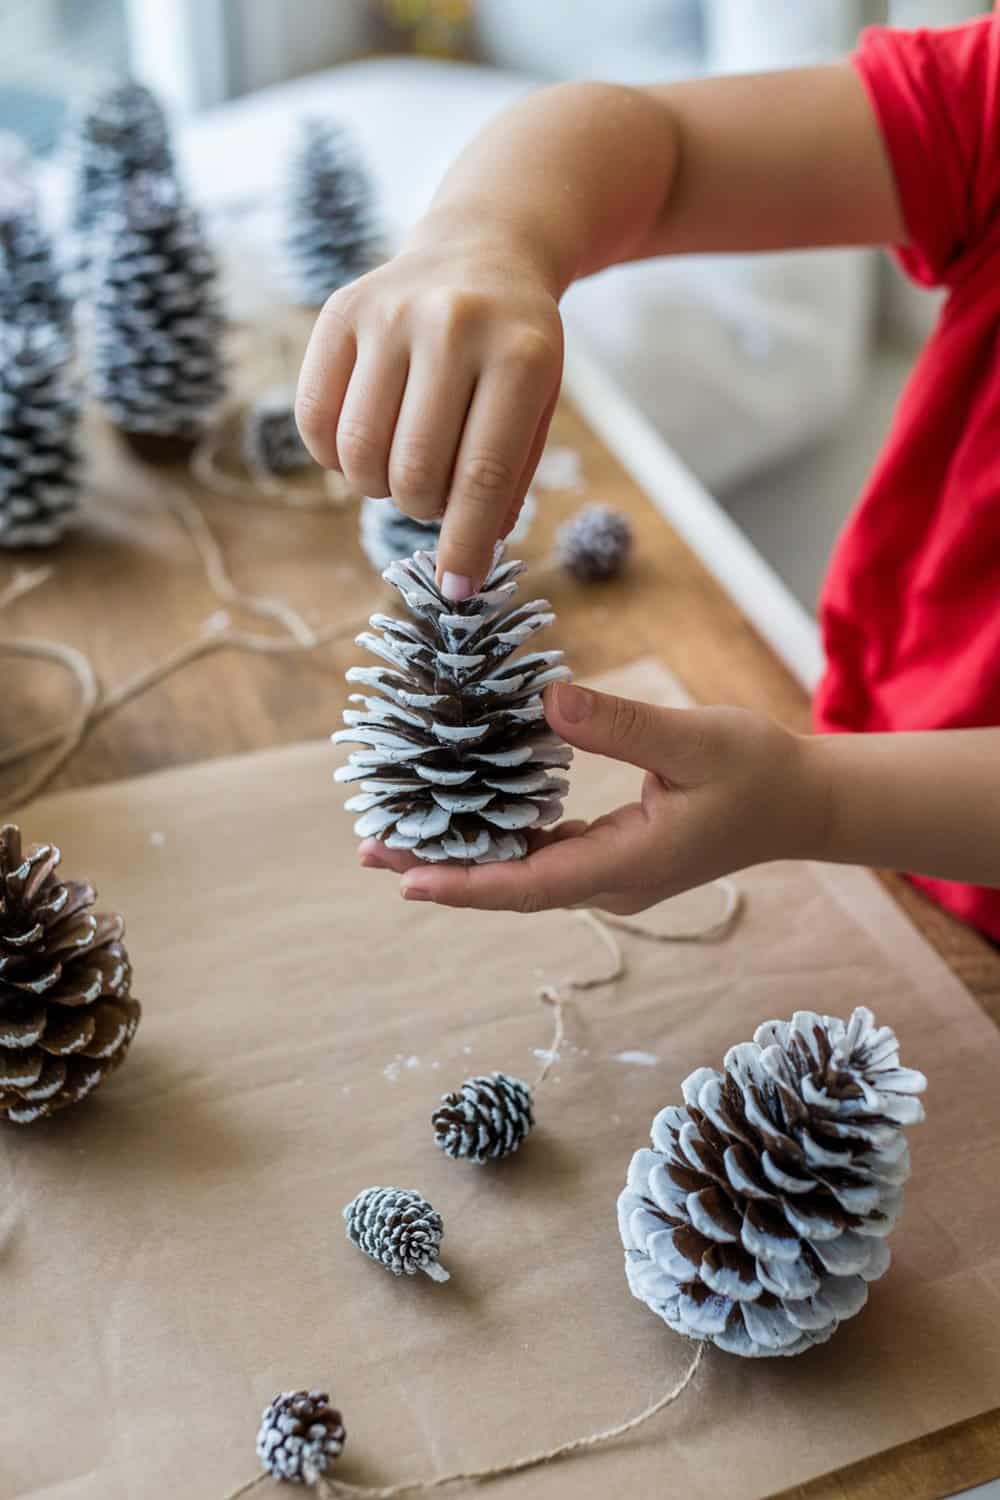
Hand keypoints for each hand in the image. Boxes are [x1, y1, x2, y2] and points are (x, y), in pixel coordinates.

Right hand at [295, 213, 563, 599]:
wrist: (483, 251)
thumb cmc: (514, 351)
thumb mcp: (537, 408)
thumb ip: (504, 484)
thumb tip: (460, 568)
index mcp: (520, 355)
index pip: (481, 476)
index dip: (463, 545)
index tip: (457, 589)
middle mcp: (452, 326)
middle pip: (413, 471)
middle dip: (421, 509)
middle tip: (435, 496)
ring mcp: (390, 313)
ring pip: (358, 453)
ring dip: (378, 487)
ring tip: (404, 466)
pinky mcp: (341, 312)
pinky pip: (314, 420)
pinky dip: (334, 458)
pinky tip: (366, 443)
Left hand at [358, 681, 829, 914]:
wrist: (799, 803)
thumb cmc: (757, 770)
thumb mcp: (694, 738)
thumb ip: (621, 725)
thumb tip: (545, 701)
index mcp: (628, 865)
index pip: (531, 884)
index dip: (466, 884)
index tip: (405, 881)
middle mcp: (610, 881)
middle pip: (511, 886)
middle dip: (440, 870)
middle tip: (370, 848)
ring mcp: (610, 874)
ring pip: (521, 874)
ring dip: (462, 857)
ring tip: (397, 837)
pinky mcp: (613, 856)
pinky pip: (541, 857)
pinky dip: (497, 841)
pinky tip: (463, 818)